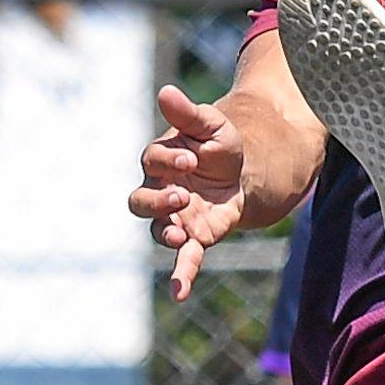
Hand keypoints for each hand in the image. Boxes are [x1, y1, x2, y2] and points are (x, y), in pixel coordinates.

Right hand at [131, 83, 248, 299]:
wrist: (244, 170)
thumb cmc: (220, 145)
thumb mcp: (211, 125)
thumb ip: (189, 113)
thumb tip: (166, 91)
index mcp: (160, 161)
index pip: (152, 162)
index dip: (168, 161)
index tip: (191, 158)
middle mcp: (160, 191)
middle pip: (141, 201)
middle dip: (158, 200)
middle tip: (182, 194)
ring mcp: (175, 217)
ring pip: (157, 230)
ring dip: (166, 232)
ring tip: (181, 234)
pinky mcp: (195, 237)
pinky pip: (182, 260)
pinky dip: (180, 276)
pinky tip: (179, 293)